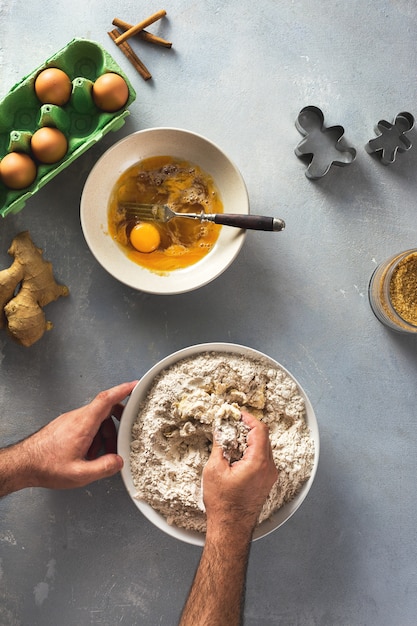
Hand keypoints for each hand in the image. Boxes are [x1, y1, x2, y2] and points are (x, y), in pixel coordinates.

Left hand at [18, 381, 137, 489]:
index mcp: (84, 424)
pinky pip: (87, 425)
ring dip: (104, 435)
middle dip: (117, 423)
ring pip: (96, 420)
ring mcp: (70, 420)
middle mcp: (77, 417)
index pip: (106, 399)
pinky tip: (89, 454)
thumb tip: (118, 462)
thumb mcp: (79, 474)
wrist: (22, 464)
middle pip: (105, 410)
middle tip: (122, 437)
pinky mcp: (66, 426)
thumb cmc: (46, 466)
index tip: (135, 385)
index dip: (123, 390)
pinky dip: (94, 437)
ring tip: (101, 455)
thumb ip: (103, 467)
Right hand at [202, 411, 277, 537]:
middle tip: (230, 424)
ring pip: (263, 446)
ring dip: (249, 439)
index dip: (247, 418)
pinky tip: (236, 453)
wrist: (231, 528)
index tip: (235, 414)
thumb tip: (221, 429)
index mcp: (258, 462)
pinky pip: (262, 458)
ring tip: (231, 438)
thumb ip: (220, 445)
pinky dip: (251, 450)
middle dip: (247, 427)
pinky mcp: (266, 481)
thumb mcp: (215, 469)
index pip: (259, 429)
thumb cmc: (223, 503)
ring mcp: (270, 475)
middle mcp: (269, 468)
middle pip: (263, 436)